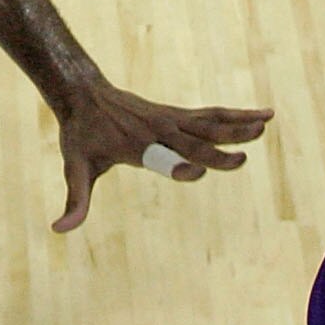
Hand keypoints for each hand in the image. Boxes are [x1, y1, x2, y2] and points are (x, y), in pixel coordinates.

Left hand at [45, 80, 269, 233]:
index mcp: (136, 146)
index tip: (198, 171)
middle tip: (242, 160)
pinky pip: (211, 114)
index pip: (162, 159)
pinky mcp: (177, 114)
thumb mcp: (74, 167)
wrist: (83, 94)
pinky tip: (262, 115)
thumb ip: (74, 200)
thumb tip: (58, 230)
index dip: (179, 167)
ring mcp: (170, 119)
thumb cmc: (79, 135)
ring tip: (266, 124)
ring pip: (210, 122)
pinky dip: (236, 115)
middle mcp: (158, 130)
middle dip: (217, 152)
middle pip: (193, 141)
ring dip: (238, 125)